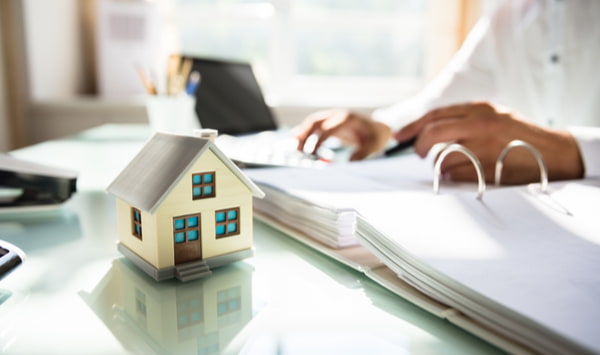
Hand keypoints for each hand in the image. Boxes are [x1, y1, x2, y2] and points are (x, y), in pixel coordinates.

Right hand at [294, 109, 391, 160]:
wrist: (378, 128)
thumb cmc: (375, 137)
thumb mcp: (373, 146)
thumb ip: (362, 154)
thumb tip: (349, 163)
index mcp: (347, 119)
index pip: (327, 129)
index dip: (318, 141)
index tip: (312, 155)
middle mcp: (337, 115)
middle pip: (315, 121)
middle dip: (304, 135)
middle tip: (298, 151)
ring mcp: (332, 116)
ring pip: (312, 122)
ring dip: (302, 133)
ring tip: (296, 149)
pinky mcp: (329, 121)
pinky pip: (314, 125)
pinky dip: (305, 131)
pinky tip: (295, 138)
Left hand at [394, 102, 583, 183]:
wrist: (554, 152)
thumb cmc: (519, 137)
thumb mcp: (493, 117)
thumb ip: (464, 120)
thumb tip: (426, 132)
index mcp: (479, 109)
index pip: (435, 115)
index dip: (413, 126)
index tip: (400, 136)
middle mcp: (480, 124)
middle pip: (433, 132)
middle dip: (419, 145)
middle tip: (419, 154)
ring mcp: (484, 146)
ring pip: (443, 156)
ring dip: (441, 164)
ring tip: (453, 163)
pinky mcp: (487, 167)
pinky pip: (455, 173)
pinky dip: (453, 175)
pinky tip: (466, 173)